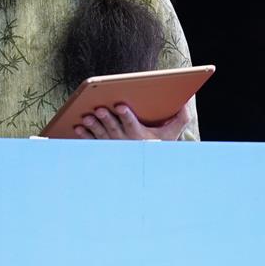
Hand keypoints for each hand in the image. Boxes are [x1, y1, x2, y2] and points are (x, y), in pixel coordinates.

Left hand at [72, 99, 193, 140]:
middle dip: (106, 119)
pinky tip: (77, 128)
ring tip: (86, 118)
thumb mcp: (172, 134)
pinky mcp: (103, 148)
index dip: (126, 115)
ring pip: (101, 134)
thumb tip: (187, 101)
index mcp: (140, 135)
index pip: (132, 124)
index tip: (120, 106)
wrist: (146, 165)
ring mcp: (112, 145)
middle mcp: (125, 141)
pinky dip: (84, 135)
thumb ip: (181, 118)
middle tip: (99, 110)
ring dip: (93, 126)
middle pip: (114, 128)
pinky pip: (91, 141)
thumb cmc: (158, 144)